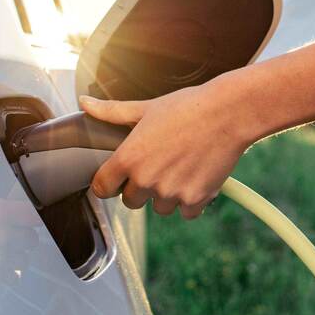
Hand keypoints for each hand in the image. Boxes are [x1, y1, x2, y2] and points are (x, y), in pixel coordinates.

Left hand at [80, 83, 249, 219]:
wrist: (229, 112)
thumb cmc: (188, 106)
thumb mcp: (147, 108)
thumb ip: (112, 112)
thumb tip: (84, 103)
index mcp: (129, 158)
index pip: (102, 188)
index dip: (110, 182)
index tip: (120, 176)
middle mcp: (146, 180)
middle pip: (131, 201)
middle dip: (142, 187)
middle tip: (160, 163)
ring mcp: (171, 193)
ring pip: (160, 208)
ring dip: (168, 194)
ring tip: (182, 167)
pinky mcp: (195, 200)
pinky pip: (186, 212)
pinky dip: (192, 200)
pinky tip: (198, 176)